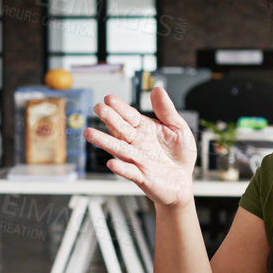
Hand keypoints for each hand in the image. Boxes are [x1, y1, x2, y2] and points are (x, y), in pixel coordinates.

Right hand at [83, 88, 196, 208]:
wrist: (183, 181)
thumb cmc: (179, 155)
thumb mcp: (178, 128)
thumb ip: (167, 110)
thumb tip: (157, 90)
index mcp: (144, 129)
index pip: (129, 115)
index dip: (120, 107)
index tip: (109, 99)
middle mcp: (136, 143)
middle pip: (119, 129)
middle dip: (109, 119)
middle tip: (98, 108)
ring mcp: (136, 159)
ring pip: (118, 149)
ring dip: (104, 141)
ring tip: (90, 133)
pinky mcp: (141, 176)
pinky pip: (129, 171)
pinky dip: (120, 168)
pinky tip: (111, 163)